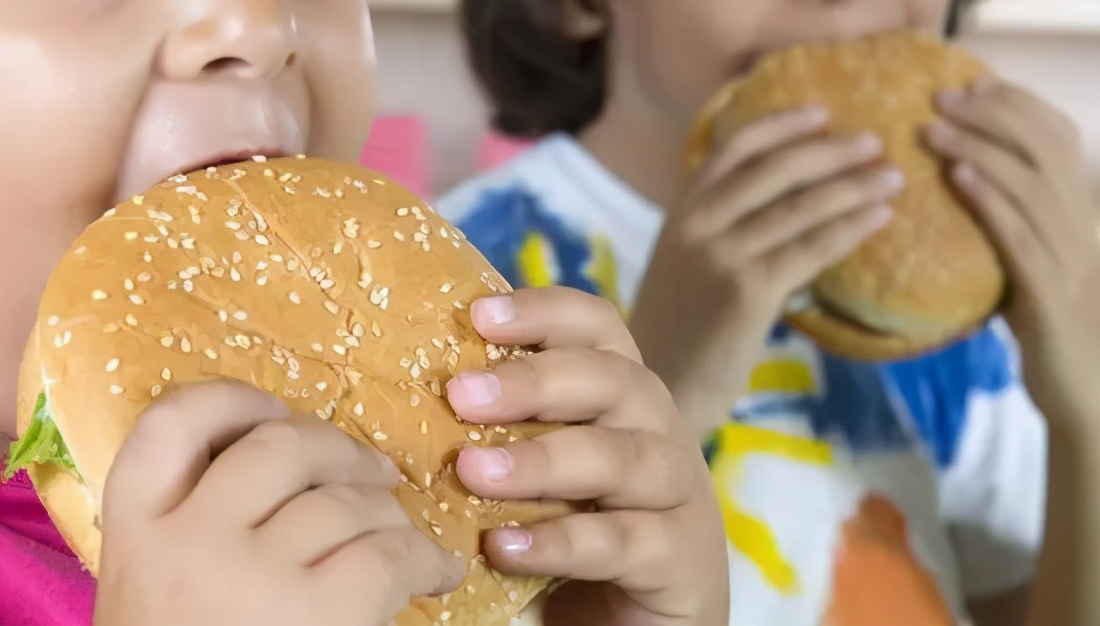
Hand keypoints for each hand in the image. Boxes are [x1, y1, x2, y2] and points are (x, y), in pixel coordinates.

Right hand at [94, 382, 463, 625]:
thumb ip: (198, 525)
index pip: (171, 422)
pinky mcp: (321, 615)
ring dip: (391, 513)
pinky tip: (439, 573)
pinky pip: (390, 554)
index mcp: (135, 533)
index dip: (233, 400)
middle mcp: (189, 541)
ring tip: (406, 538)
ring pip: (346, 501)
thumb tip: (297, 462)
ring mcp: (253, 576)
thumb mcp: (161, 592)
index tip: (275, 411)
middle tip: (375, 473)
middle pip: (280, 444)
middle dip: (340, 449)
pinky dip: (426, 558)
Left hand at [447, 287, 727, 625]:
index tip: (478, 316)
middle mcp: (657, 431)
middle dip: (535, 382)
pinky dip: (564, 540)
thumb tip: (395, 396)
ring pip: (623, 458)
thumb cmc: (571, 528)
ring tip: (472, 472)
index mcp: (621, 395)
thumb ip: (495, 432)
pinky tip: (505, 547)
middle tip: (460, 395)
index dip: (545, 312)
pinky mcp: (683, 560)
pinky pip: (626, 541)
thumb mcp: (534, 470)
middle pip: (614, 381)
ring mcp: (677, 495)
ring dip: (543, 460)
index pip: (598, 328)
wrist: (632, 622)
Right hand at [630, 106, 900, 435]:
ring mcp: (721, 256)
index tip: (821, 112)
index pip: (731, 149)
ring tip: (892, 177)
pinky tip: (880, 217)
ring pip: (799, 206)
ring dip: (853, 186)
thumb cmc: (678, 336)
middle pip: (773, 169)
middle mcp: (696, 226)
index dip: (779, 125)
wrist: (658, 391)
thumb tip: (788, 212)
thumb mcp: (685, 270)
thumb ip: (719, 234)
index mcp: (679, 215)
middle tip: (875, 142)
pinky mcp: (748, 291)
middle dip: (829, 150)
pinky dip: (851, 227)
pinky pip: (811, 248)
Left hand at [926, 77, 1099, 416]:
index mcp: (1082, 212)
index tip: (970, 86)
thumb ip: (1013, 226)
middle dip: (991, 115)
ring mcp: (1071, 256)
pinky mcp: (1050, 291)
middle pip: (1044, 149)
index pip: (1059, 139)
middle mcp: (1084, 223)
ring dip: (980, 149)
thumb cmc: (1051, 328)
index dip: (1016, 106)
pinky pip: (1020, 235)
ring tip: (934, 130)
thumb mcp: (1034, 265)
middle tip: (940, 99)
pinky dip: (990, 200)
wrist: (1086, 391)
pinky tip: (959, 177)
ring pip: (1030, 185)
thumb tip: (965, 186)